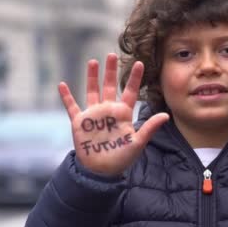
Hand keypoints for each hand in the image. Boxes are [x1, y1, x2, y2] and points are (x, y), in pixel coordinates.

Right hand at [58, 53, 168, 175]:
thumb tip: (166, 115)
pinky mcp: (80, 122)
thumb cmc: (122, 158)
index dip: (135, 78)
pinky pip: (71, 106)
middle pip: (110, 86)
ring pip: (92, 91)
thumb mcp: (137, 142)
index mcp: (123, 114)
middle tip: (112, 55)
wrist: (101, 171)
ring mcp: (93, 115)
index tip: (140, 63)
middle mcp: (108, 110)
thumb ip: (149, 127)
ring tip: (93, 61)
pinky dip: (66, 96)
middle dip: (111, 71)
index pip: (131, 92)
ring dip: (92, 77)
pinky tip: (62, 84)